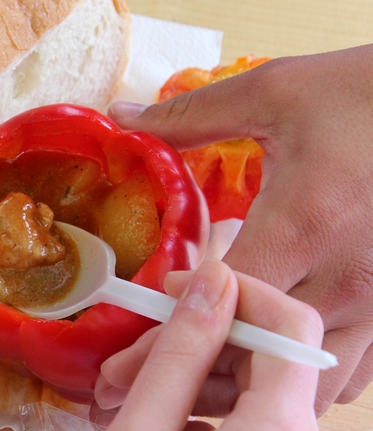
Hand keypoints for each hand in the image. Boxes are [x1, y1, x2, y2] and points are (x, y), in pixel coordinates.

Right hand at [92, 260, 322, 429]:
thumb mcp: (145, 426)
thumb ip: (180, 353)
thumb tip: (210, 279)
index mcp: (278, 425)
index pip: (290, 322)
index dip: (235, 289)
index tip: (177, 286)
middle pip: (260, 356)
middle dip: (188, 340)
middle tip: (123, 355)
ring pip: (243, 386)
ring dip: (180, 374)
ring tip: (118, 386)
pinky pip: (239, 417)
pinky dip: (189, 405)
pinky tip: (142, 409)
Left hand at [108, 46, 372, 412]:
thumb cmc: (363, 94)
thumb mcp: (273, 91)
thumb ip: (192, 115)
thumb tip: (123, 118)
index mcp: (306, 221)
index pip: (226, 300)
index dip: (177, 316)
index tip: (143, 316)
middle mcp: (349, 275)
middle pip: (262, 355)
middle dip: (199, 368)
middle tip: (147, 370)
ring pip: (313, 380)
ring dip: (254, 381)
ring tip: (206, 369)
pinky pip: (354, 372)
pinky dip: (307, 374)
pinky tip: (271, 355)